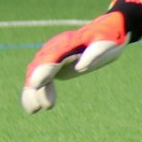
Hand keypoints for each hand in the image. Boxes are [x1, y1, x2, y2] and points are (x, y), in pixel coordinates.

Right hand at [20, 0, 141, 113]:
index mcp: (66, 43)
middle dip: (35, 87)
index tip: (34, 84)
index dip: (42, 71)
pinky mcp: (53, 66)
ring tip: (33, 110)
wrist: (108, 31)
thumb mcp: (107, 44)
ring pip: (36, 75)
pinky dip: (36, 92)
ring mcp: (51, 57)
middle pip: (39, 68)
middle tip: (38, 107)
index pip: (51, 57)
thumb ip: (95, 53)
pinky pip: (41, 80)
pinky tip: (33, 107)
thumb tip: (81, 66)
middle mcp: (54, 49)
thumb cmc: (109, 37)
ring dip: (32, 93)